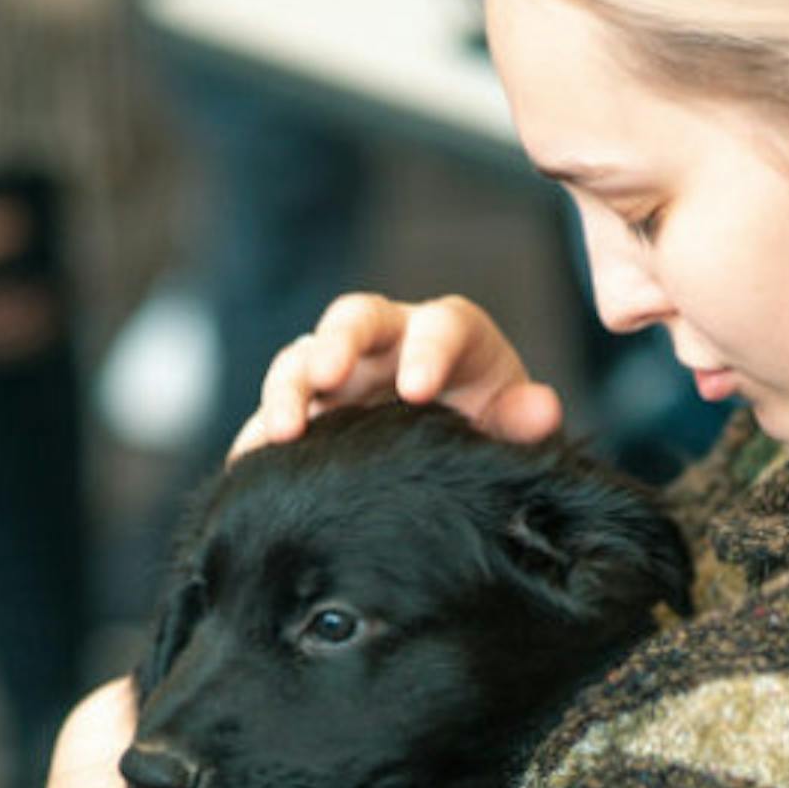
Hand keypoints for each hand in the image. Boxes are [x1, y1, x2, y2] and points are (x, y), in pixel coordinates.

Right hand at [232, 292, 564, 458]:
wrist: (451, 456)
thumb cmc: (487, 430)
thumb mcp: (510, 426)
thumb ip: (524, 420)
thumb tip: (542, 410)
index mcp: (448, 336)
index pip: (441, 326)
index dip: (428, 349)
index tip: (418, 389)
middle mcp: (387, 341)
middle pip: (355, 320)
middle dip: (339, 344)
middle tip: (326, 377)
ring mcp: (339, 372)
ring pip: (303, 359)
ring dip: (287, 390)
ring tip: (281, 432)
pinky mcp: (305, 410)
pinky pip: (274, 415)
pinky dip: (258, 438)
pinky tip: (246, 467)